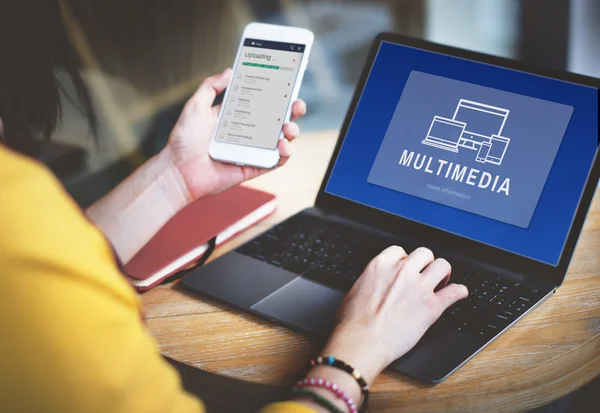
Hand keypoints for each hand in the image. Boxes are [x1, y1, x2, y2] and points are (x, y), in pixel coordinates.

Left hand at [163, 68, 306, 201]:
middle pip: (277, 119)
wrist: (178, 171)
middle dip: (292, 110)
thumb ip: (211, 87)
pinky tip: (283, 146)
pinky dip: (284, 154)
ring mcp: (253, 150)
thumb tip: (230, 70)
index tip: (287, 83)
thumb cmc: (184, 141)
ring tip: (288, 128)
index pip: (263, 101)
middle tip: (296, 104)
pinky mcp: (254, 167)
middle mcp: (248, 132)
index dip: (277, 93)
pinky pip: (276, 161)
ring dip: (291, 132)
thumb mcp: (195, 106)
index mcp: (237, 115)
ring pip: (281, 139)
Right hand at [321, 246, 467, 384]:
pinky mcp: (432, 306)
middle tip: (425, 274)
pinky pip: (454, 292)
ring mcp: (419, 287)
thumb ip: (371, 281)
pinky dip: (459, 292)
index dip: (405, 260)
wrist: (363, 341)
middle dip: (425, 263)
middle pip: (424, 254)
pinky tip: (459, 293)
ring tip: (441, 282)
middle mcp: (403, 271)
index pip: (400, 251)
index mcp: (381, 265)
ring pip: (442, 266)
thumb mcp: (355, 290)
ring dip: (443, 273)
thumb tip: (374, 285)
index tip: (406, 268)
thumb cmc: (353, 322)